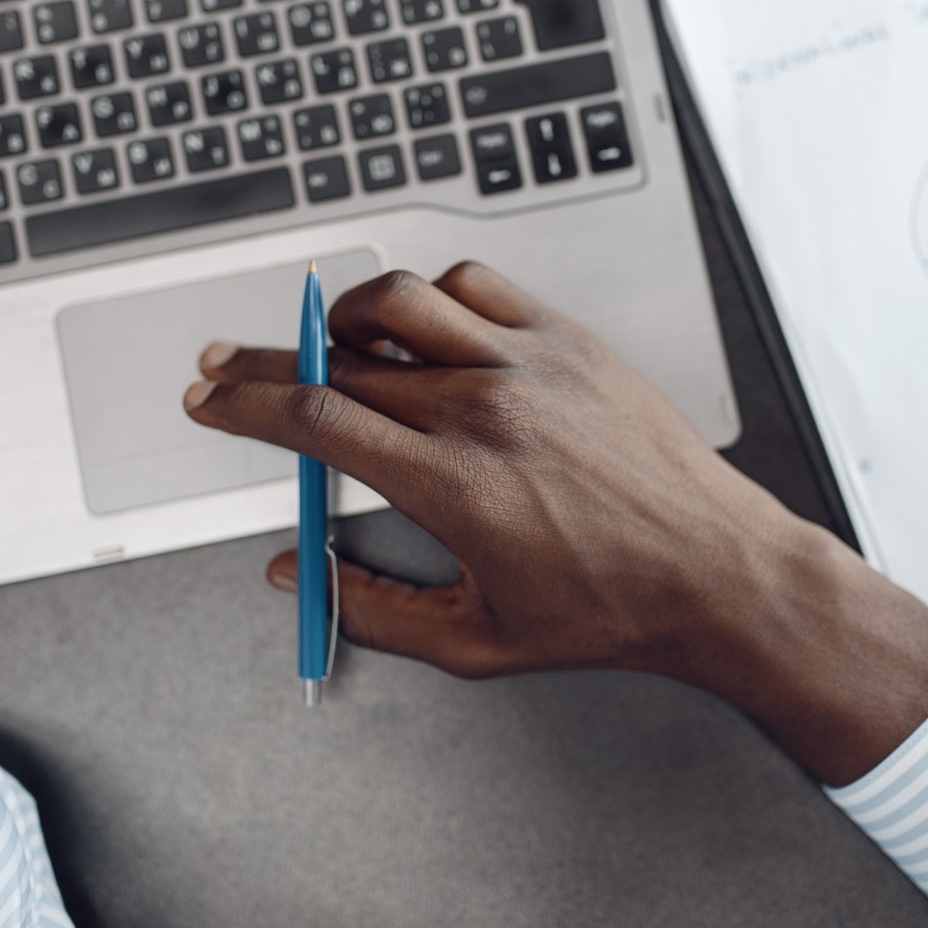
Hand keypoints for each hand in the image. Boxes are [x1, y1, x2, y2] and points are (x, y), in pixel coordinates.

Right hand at [182, 262, 927, 783]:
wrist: (717, 572)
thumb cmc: (609, 609)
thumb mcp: (475, 641)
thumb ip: (368, 608)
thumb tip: (295, 576)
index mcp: (451, 485)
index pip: (314, 420)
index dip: (244, 406)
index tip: (210, 400)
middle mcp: (482, 411)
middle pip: (337, 361)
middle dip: (265, 365)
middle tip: (228, 367)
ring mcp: (527, 364)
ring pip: (398, 303)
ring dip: (340, 318)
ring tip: (321, 345)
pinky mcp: (567, 341)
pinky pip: (474, 287)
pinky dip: (428, 296)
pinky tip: (418, 325)